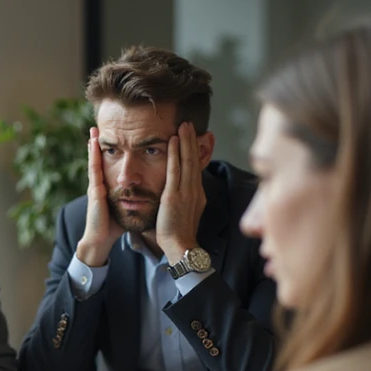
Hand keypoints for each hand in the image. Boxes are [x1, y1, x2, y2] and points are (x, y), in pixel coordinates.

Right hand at [75, 127, 124, 267]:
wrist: (102, 239)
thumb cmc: (115, 225)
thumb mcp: (126, 206)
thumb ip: (133, 196)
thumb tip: (149, 189)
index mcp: (108, 187)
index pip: (109, 164)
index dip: (110, 150)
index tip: (112, 134)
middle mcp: (100, 184)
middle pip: (99, 160)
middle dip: (97, 143)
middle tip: (97, 126)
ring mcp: (95, 187)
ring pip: (94, 162)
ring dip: (93, 146)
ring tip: (93, 131)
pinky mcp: (95, 192)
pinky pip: (94, 171)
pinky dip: (93, 157)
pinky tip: (93, 147)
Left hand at [155, 122, 207, 265]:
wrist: (181, 247)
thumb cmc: (179, 235)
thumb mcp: (185, 213)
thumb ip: (184, 200)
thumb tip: (180, 192)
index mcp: (197, 194)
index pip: (196, 168)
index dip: (195, 151)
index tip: (193, 137)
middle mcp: (194, 190)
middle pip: (195, 160)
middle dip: (192, 140)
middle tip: (189, 123)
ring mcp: (185, 192)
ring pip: (187, 161)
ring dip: (185, 141)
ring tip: (183, 125)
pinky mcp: (174, 196)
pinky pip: (175, 170)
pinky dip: (174, 154)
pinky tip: (173, 140)